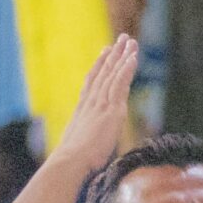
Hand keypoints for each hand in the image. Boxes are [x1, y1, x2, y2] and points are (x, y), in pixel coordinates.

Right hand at [51, 35, 139, 173]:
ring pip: (113, 75)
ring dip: (122, 57)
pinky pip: (119, 83)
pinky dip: (126, 69)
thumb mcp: (80, 151)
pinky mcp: (111, 109)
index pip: (92, 83)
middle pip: (103, 74)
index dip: (99, 66)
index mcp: (82, 112)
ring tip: (130, 41)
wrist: (70, 162)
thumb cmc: (72, 163)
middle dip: (113, 55)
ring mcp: (100, 105)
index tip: (104, 52)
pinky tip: (132, 57)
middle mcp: (90, 104)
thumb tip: (86, 155)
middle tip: (120, 39)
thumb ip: (85, 145)